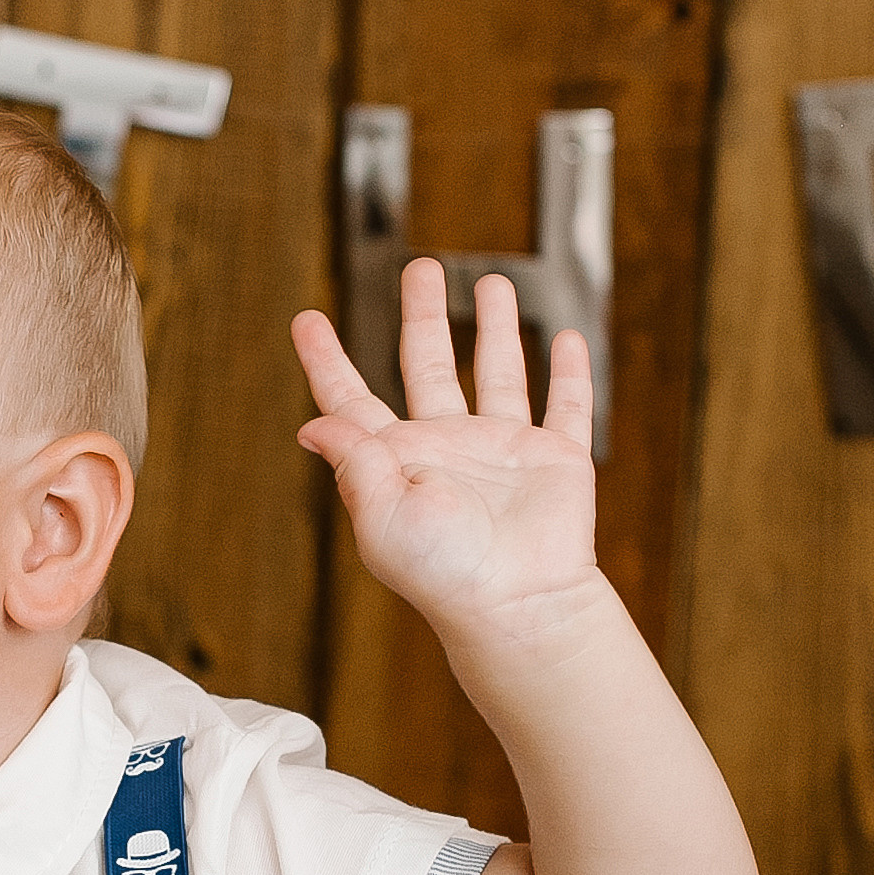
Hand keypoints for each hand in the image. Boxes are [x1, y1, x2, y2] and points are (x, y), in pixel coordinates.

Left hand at [293, 261, 597, 640]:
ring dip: (496, 328)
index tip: (305, 319)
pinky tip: (567, 340)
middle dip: (422, 316)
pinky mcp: (555, 459)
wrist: (517, 605)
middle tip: (420, 269)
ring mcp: (502, 450)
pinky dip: (568, 372)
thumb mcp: (381, 513)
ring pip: (497, 372)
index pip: (353, 398)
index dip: (327, 360)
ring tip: (493, 283)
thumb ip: (354, 461)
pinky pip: (565, 406)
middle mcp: (446, 447)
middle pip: (428, 364)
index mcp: (396, 459)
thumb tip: (313, 424)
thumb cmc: (443, 571)